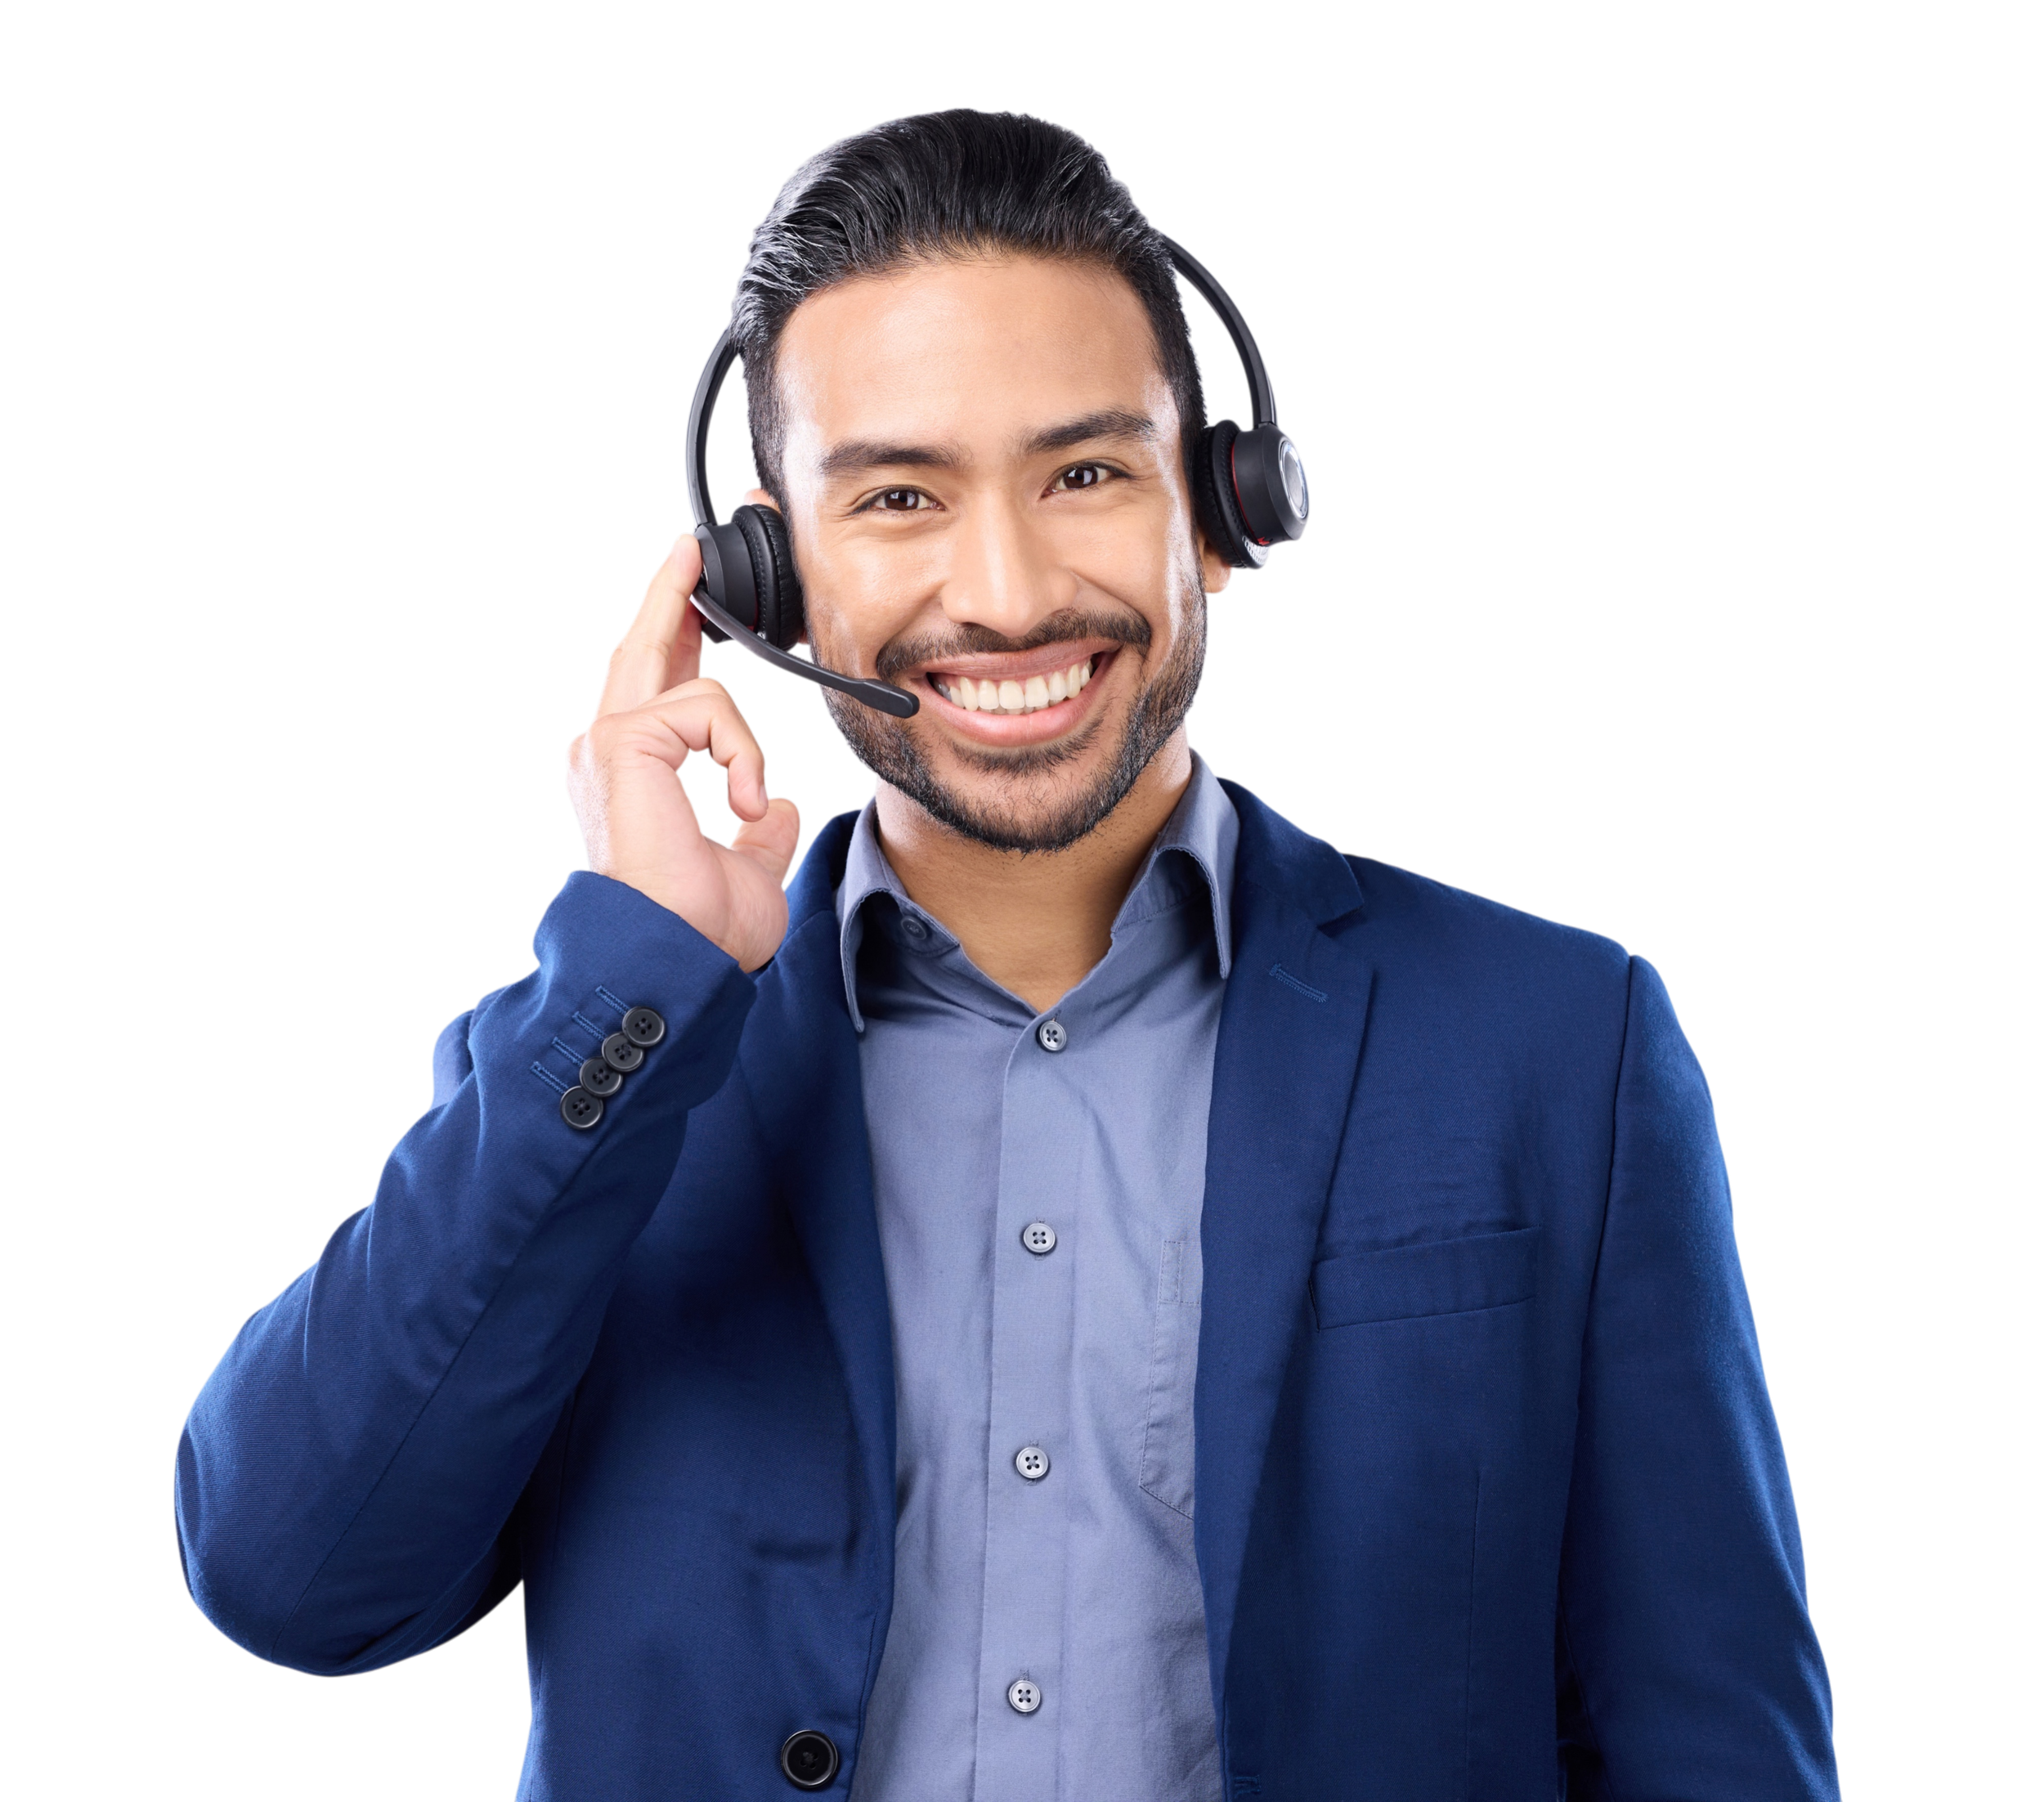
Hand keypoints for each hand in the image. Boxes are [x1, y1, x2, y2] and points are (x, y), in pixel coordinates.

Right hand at [565, 529, 801, 970]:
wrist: (672, 953)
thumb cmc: (700, 928)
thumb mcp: (747, 863)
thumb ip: (753, 820)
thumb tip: (770, 799)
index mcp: (636, 777)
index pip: (657, 691)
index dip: (676, 638)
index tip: (692, 592)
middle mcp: (609, 753)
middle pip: (643, 650)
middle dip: (670, 593)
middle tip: (690, 551)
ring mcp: (607, 744)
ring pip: (698, 686)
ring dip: (742, 745)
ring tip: (739, 810)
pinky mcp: (622, 741)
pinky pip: (706, 705)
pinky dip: (736, 753)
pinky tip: (731, 805)